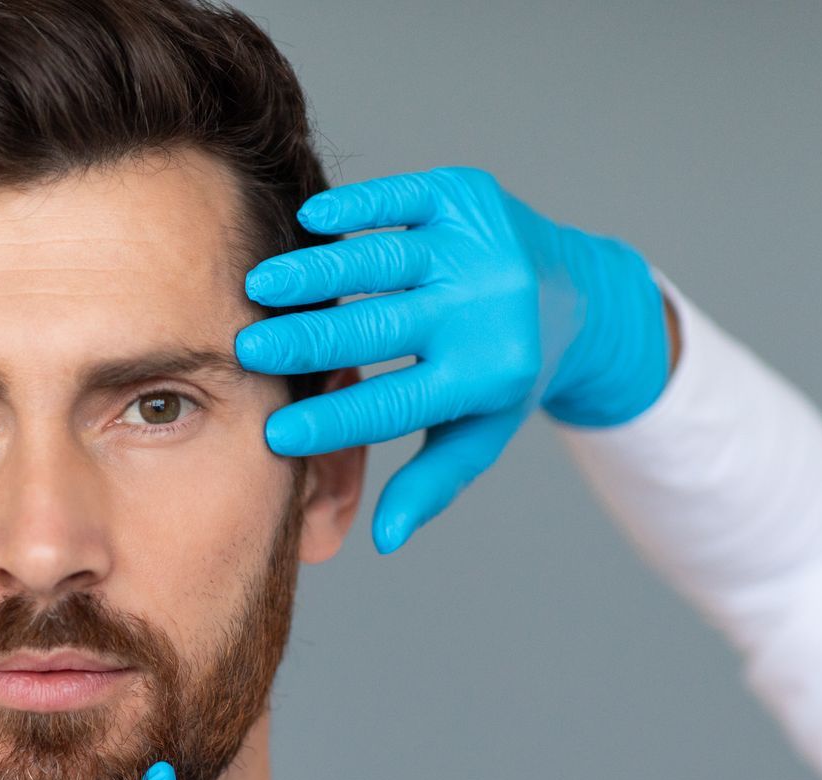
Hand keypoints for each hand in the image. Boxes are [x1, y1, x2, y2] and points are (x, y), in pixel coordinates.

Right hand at [236, 165, 670, 552]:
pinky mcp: (467, 196)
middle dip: (309, 340)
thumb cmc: (504, 374)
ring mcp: (478, 246)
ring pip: (385, 259)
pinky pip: (404, 198)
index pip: (397, 403)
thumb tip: (384, 540)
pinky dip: (357, 206)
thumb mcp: (478, 434)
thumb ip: (431, 485)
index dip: (335, 422)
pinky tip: (311, 220)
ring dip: (317, 272)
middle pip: (382, 327)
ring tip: (260, 285)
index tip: (274, 433)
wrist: (576, 292)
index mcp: (487, 374)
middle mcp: (486, 308)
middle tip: (245, 350)